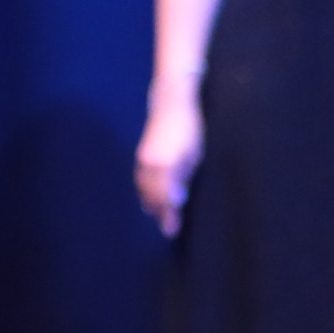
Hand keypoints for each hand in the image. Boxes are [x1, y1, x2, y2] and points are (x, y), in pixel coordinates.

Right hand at [135, 101, 202, 238]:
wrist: (170, 101)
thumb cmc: (190, 128)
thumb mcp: (193, 155)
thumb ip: (183, 179)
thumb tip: (176, 202)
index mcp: (164, 166)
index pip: (164, 199)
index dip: (167, 216)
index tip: (171, 231)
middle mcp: (148, 165)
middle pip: (151, 197)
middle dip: (159, 212)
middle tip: (167, 227)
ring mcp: (142, 160)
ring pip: (143, 189)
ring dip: (151, 202)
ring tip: (159, 215)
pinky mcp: (140, 155)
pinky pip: (140, 180)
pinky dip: (145, 191)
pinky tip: (151, 196)